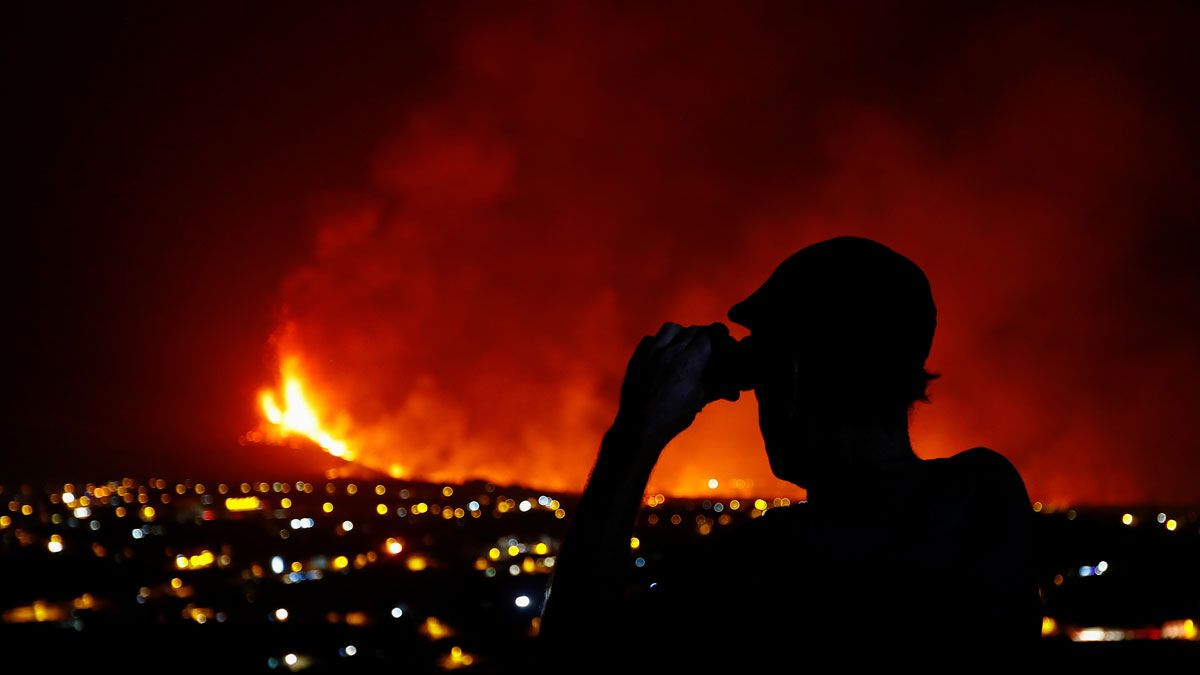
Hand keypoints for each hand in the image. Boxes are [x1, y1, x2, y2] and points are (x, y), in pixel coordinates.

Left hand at [612, 322, 716, 454]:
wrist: (639, 425)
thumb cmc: (672, 417)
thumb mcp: (698, 401)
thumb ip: (715, 389)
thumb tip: (734, 391)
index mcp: (689, 363)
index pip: (708, 335)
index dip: (718, 334)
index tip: (722, 337)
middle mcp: (671, 352)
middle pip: (692, 330)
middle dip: (702, 334)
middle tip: (706, 343)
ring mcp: (651, 352)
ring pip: (671, 328)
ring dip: (681, 333)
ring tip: (684, 345)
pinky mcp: (637, 356)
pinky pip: (651, 338)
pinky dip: (660, 341)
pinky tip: (663, 353)